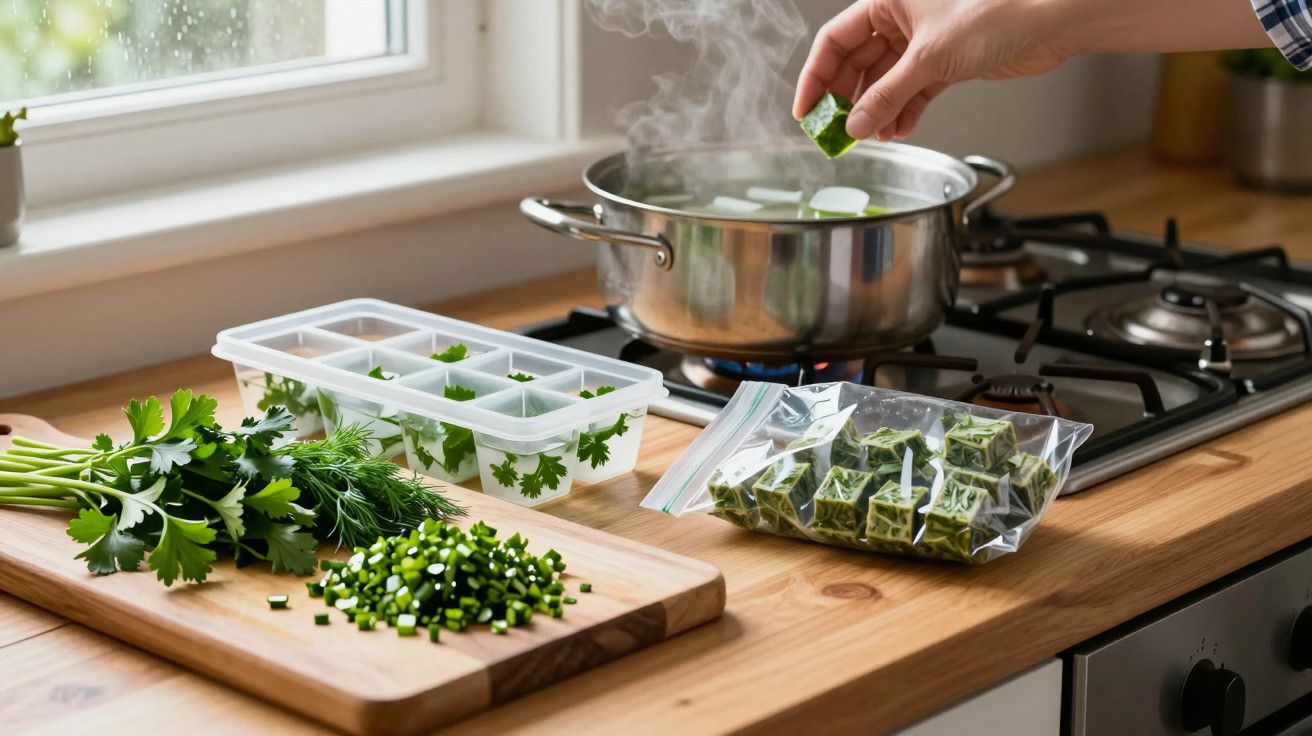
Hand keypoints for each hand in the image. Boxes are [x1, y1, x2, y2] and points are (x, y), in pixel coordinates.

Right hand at [793, 0, 1067, 140]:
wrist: (1048, 21)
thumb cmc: (995, 12)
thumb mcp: (928, 58)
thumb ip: (887, 96)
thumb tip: (856, 124)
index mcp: (887, 0)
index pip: (835, 40)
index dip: (816, 77)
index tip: (806, 110)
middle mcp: (901, 18)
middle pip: (857, 63)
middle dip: (849, 100)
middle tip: (837, 132)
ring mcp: (923, 41)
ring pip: (885, 81)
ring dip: (877, 111)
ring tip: (872, 137)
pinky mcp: (945, 61)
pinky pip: (911, 91)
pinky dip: (903, 111)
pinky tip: (898, 130)